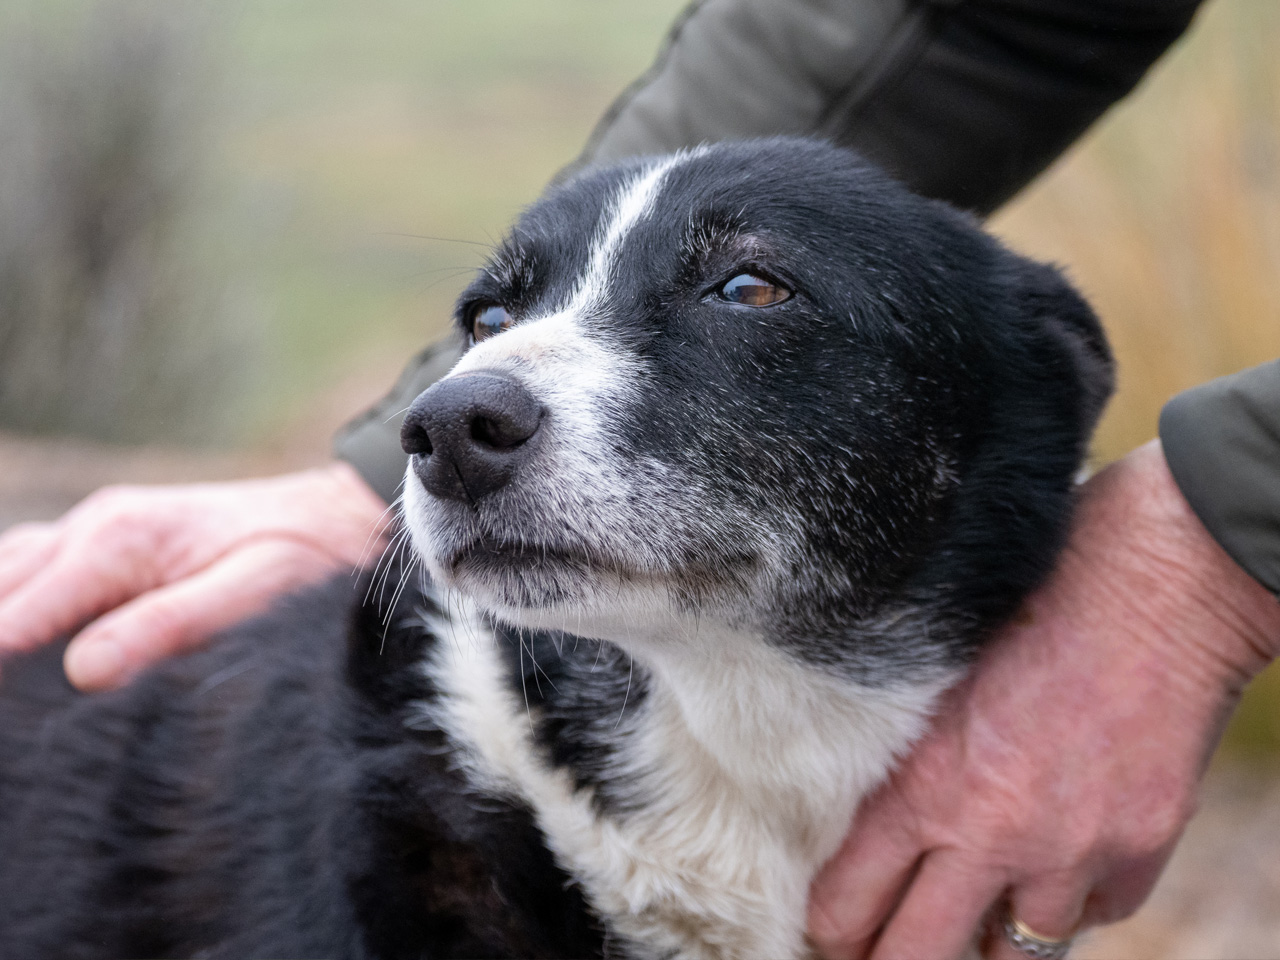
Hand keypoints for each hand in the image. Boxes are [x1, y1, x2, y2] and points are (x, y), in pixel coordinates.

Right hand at [0, 462, 391, 690]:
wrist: (339, 513)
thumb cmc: (304, 554)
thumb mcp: (253, 591)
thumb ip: (169, 627)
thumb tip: (85, 673)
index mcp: (119, 540)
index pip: (13, 619)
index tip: (8, 729)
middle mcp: (94, 525)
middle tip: (13, 723)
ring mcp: (96, 528)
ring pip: (5, 576)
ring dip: (2, 625)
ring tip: (16, 701)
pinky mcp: (107, 541)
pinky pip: (33, 570)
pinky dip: (16, 607)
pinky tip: (26, 654)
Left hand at [807, 440, 1279, 959]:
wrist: (1163, 580)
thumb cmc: (1036, 594)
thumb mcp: (938, 667)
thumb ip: (908, 749)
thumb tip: (876, 806)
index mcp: (924, 783)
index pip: (847, 902)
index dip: (829, 924)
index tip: (828, 923)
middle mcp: (994, 835)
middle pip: (918, 956)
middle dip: (889, 959)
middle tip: (875, 952)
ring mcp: (1075, 852)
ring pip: (1017, 949)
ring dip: (990, 932)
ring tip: (972, 908)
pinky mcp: (1142, 849)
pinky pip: (1094, 914)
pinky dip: (1070, 898)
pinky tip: (1057, 860)